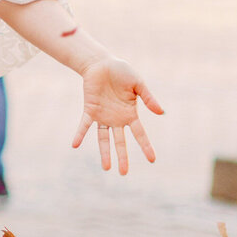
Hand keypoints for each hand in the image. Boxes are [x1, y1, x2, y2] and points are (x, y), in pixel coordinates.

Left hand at [73, 58, 163, 172]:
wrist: (102, 63)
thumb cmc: (122, 72)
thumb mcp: (138, 84)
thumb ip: (148, 98)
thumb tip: (161, 112)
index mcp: (130, 114)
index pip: (139, 134)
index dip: (146, 146)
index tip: (152, 160)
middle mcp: (117, 119)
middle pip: (120, 141)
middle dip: (122, 157)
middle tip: (123, 173)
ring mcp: (103, 116)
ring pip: (103, 138)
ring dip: (104, 152)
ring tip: (106, 168)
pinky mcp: (90, 110)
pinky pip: (84, 125)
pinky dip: (80, 134)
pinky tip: (75, 144)